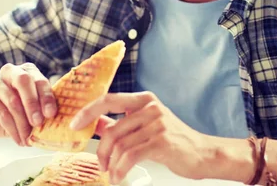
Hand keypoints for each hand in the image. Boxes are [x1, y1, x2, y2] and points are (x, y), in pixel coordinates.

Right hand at [0, 63, 56, 145]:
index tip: (51, 113)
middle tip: (38, 123)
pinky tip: (19, 140)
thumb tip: (57, 122)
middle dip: (33, 104)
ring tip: (29, 139)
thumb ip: (42, 108)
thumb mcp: (32, 107)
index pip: (40, 81)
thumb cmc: (16, 111)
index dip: (46, 97)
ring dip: (23, 123)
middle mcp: (11, 71)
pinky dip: (13, 130)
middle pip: (23, 82)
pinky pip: (2, 114)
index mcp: (28, 70)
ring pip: (13, 102)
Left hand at [69, 91, 212, 183]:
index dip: (88, 111)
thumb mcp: (145, 126)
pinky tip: (119, 177)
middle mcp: (151, 107)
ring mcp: (157, 123)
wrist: (202, 154)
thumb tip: (94, 122)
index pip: (109, 99)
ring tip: (112, 174)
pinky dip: (120, 169)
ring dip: (112, 164)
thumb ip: (120, 122)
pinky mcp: (162, 141)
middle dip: (101, 151)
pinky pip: (130, 156)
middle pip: (112, 129)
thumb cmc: (173, 141)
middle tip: (101, 165)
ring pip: (120, 145)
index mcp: (144, 99)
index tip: (74, 124)